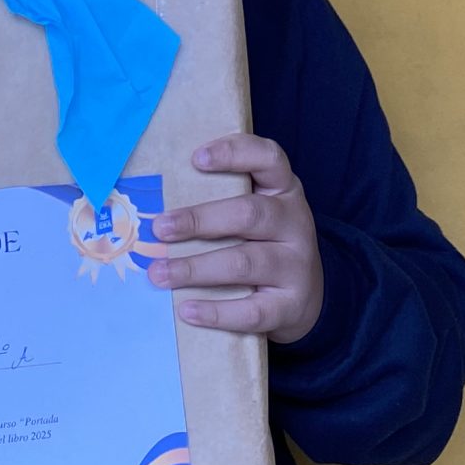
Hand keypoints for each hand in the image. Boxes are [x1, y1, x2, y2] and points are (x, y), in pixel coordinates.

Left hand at [147, 135, 324, 341]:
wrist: (308, 296)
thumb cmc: (265, 243)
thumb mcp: (257, 211)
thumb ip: (222, 199)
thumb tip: (156, 202)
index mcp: (283, 191)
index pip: (269, 159)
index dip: (235, 153)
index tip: (196, 158)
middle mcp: (295, 223)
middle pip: (249, 214)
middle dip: (199, 220)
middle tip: (159, 228)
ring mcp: (296, 266)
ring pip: (244, 263)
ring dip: (196, 268)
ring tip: (159, 273)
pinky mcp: (291, 306)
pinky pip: (252, 311)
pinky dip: (216, 312)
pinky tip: (186, 309)